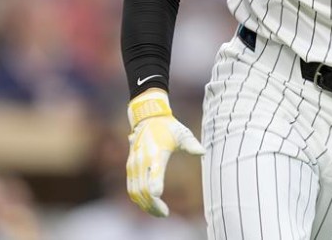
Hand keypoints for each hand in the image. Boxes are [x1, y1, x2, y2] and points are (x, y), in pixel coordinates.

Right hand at [125, 89, 203, 216]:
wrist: (147, 117)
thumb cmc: (169, 127)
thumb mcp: (182, 133)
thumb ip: (191, 144)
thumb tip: (202, 152)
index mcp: (155, 154)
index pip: (153, 175)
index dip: (155, 188)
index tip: (160, 199)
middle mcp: (141, 161)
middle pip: (143, 190)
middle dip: (153, 206)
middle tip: (165, 214)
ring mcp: (133, 165)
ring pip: (135, 192)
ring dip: (145, 205)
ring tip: (159, 212)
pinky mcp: (130, 167)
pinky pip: (131, 188)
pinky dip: (139, 199)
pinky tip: (150, 205)